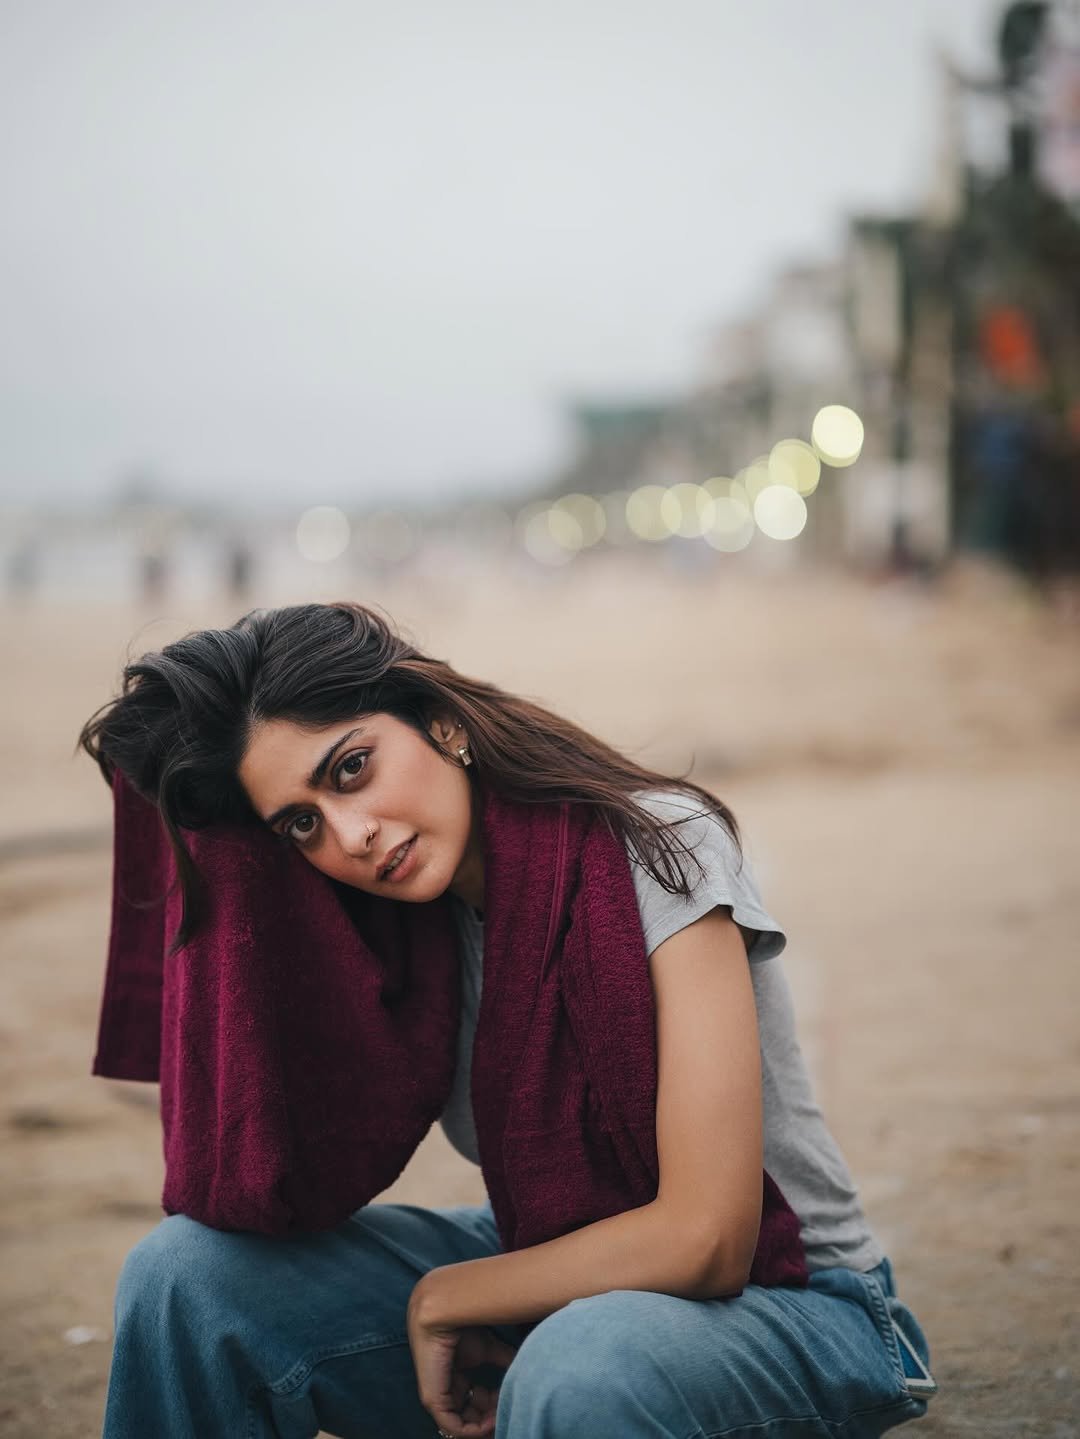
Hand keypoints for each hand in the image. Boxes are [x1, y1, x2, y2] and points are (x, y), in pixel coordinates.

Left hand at [406, 1286, 517, 1437]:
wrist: (443, 1310)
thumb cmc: (463, 1325)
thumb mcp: (488, 1349)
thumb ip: (503, 1360)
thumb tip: (521, 1372)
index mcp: (453, 1379)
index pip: (473, 1405)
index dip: (493, 1409)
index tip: (509, 1405)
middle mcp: (444, 1390)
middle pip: (469, 1417)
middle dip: (490, 1420)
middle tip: (506, 1415)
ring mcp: (436, 1396)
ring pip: (462, 1424)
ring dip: (484, 1426)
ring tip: (500, 1416)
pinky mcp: (432, 1398)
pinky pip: (453, 1425)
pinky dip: (473, 1429)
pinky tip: (489, 1421)